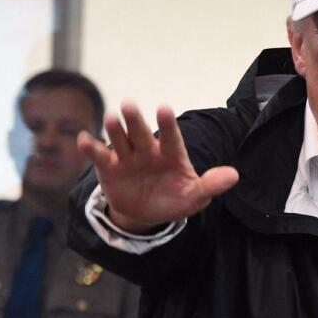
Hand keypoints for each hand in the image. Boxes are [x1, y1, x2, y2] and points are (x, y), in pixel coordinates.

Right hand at [77, 102, 238, 233]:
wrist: (145, 213)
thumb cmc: (174, 199)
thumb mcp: (194, 196)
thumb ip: (210, 185)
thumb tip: (234, 175)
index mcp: (171, 154)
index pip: (171, 138)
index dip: (167, 125)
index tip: (164, 109)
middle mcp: (148, 150)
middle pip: (141, 133)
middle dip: (135, 120)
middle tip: (128, 104)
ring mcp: (127, 157)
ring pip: (120, 139)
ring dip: (115, 129)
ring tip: (111, 118)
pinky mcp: (108, 167)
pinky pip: (98, 156)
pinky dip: (90, 148)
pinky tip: (83, 140)